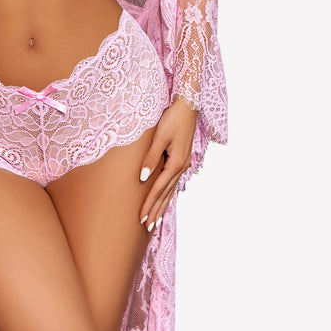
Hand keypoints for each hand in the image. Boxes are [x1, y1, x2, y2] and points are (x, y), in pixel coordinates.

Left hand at [138, 98, 197, 231]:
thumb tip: (143, 178)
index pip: (159, 189)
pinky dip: (168, 194)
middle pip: (166, 194)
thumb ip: (151, 157)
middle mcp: (181, 167)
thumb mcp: (160, 136)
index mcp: (176, 163)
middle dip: (156, 210)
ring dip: (162, 205)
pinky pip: (174, 182)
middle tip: (147, 226)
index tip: (141, 217)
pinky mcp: (182, 159)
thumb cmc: (173, 118)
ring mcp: (183, 164)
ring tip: (155, 220)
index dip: (150, 204)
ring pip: (171, 190)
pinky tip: (166, 199)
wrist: (188, 104)